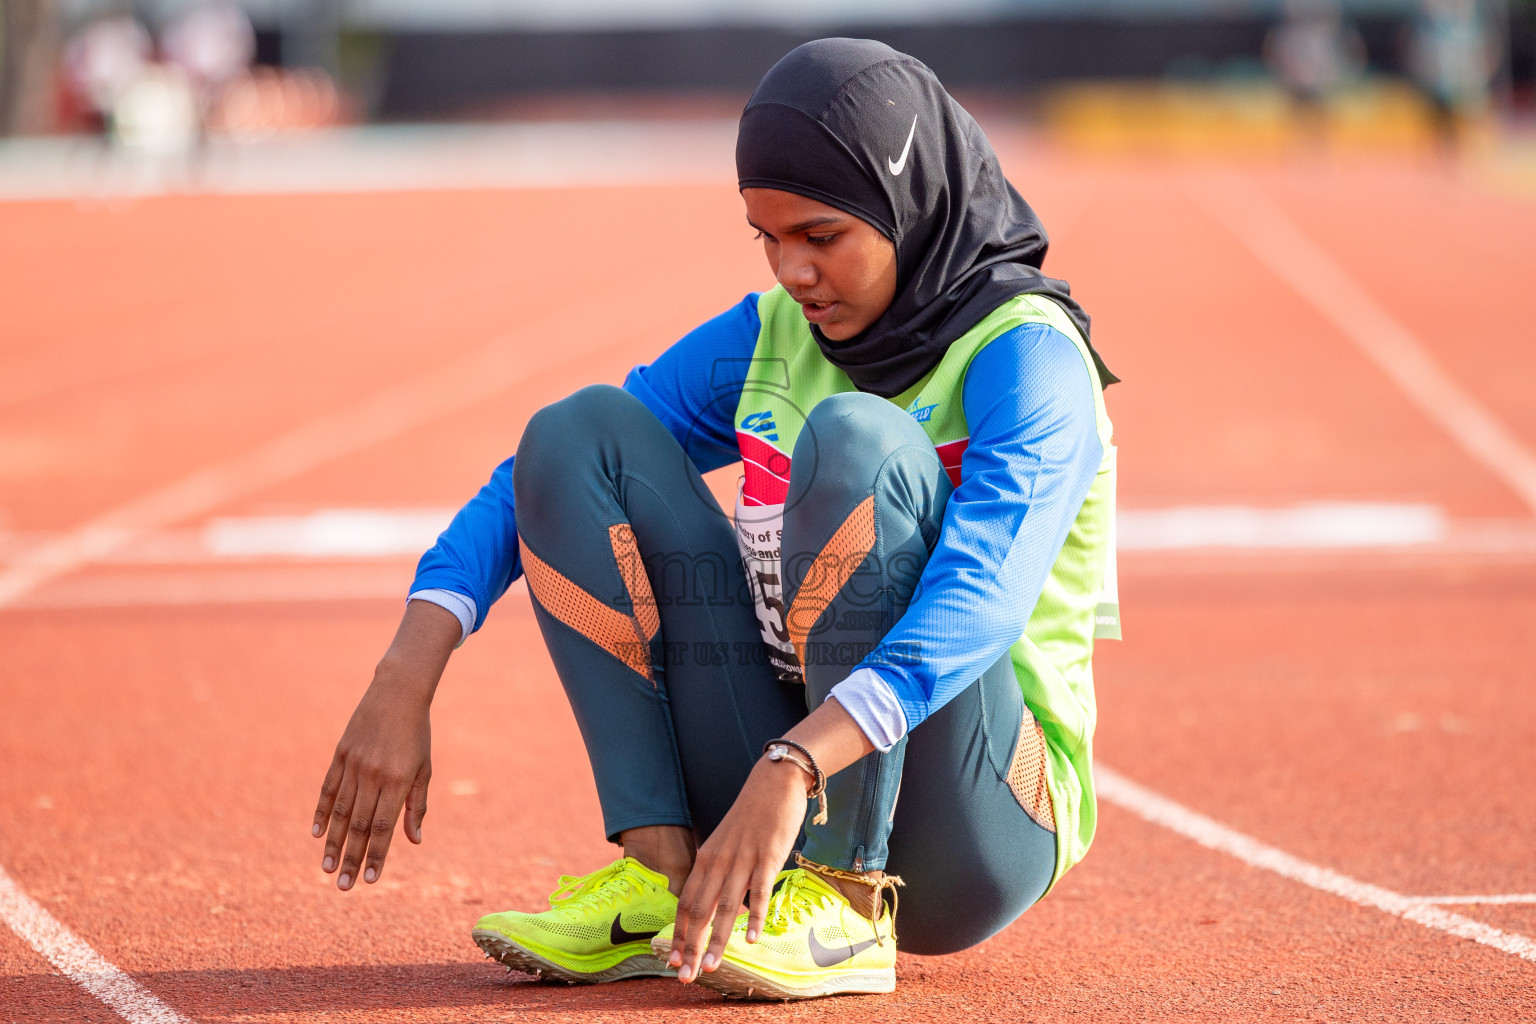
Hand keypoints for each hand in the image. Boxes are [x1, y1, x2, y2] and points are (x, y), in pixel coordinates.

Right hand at [311, 600, 457, 888]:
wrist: (397, 692)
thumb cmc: (416, 735)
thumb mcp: (423, 769)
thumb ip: (417, 806)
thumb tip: (414, 841)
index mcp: (398, 781)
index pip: (383, 827)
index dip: (376, 855)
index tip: (370, 881)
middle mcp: (373, 775)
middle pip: (359, 826)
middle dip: (351, 859)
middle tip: (343, 886)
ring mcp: (354, 765)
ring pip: (340, 812)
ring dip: (334, 843)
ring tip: (327, 868)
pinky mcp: (340, 755)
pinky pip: (328, 789)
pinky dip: (322, 813)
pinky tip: (318, 834)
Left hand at [667, 756, 808, 982]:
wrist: (773, 782)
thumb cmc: (751, 815)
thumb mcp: (725, 842)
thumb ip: (718, 870)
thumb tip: (714, 900)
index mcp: (706, 859)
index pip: (685, 903)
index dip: (678, 934)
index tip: (671, 960)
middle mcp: (719, 862)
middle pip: (699, 911)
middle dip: (690, 947)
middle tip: (684, 976)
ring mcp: (743, 860)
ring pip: (725, 907)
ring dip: (716, 941)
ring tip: (709, 967)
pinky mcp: (767, 857)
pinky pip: (759, 892)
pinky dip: (754, 917)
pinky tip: (750, 940)